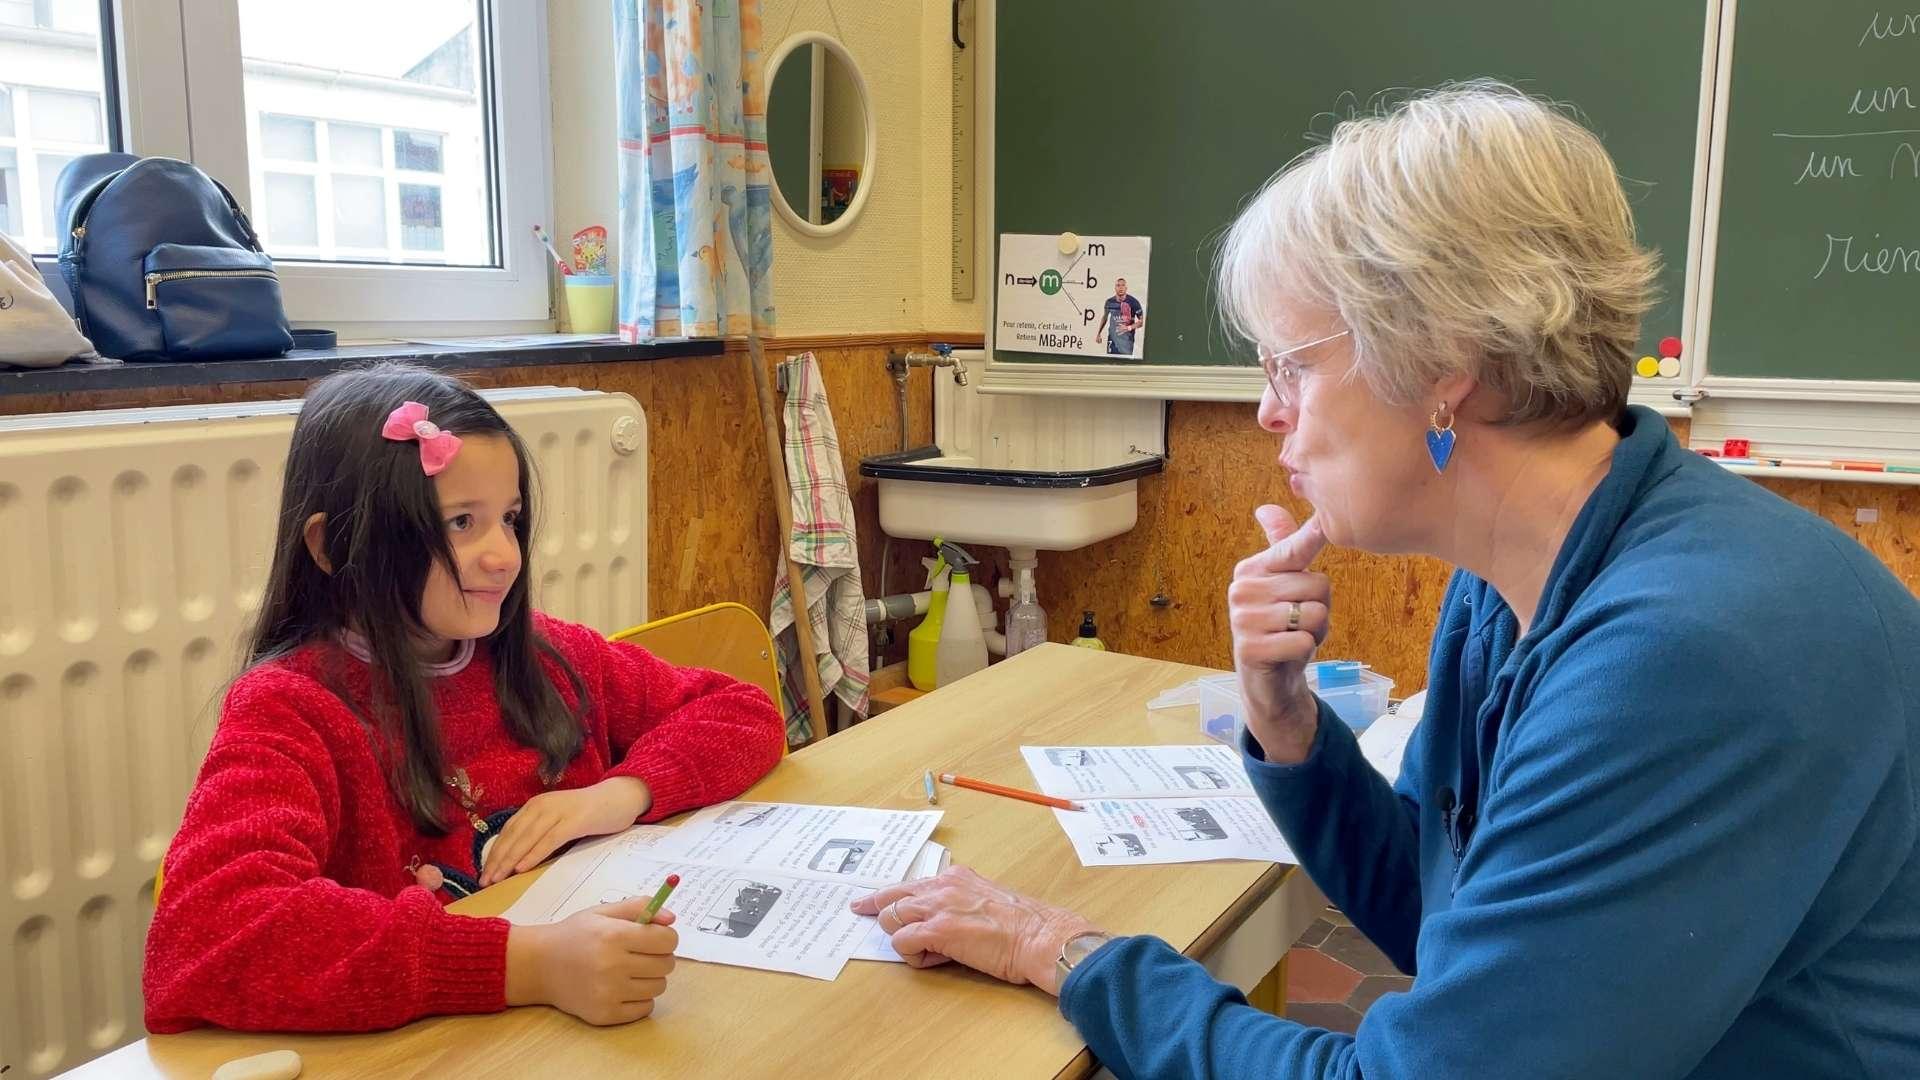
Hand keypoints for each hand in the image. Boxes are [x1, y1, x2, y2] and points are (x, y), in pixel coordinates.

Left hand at [480, 776, 649, 885]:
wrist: (618, 798)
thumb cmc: (587, 813)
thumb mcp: (556, 819)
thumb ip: (538, 832)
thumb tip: (516, 859)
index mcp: (534, 806)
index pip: (508, 831)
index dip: (494, 853)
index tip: (484, 873)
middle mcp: (542, 806)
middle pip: (513, 835)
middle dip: (497, 859)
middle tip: (485, 881)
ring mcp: (558, 811)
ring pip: (527, 838)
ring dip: (510, 859)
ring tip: (498, 878)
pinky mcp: (575, 820)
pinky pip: (549, 839)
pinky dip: (534, 853)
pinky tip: (522, 867)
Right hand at [505, 896, 677, 1024]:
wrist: (539, 966)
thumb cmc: (575, 935)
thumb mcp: (603, 911)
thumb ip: (639, 907)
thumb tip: (671, 919)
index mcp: (614, 936)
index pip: (667, 941)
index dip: (666, 937)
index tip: (655, 938)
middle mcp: (612, 966)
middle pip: (666, 965)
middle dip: (659, 957)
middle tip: (640, 954)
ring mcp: (608, 993)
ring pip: (658, 987)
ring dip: (650, 978)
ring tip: (629, 970)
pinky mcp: (605, 1014)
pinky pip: (645, 1008)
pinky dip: (640, 998)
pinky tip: (623, 988)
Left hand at [849, 866, 1101, 995]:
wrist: (1039, 937)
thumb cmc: (1022, 926)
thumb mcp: (985, 902)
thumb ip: (961, 904)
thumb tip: (945, 923)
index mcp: (955, 877)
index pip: (912, 884)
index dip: (890, 896)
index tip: (872, 900)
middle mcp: (942, 886)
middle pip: (892, 895)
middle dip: (874, 907)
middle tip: (859, 910)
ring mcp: (938, 906)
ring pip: (892, 918)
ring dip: (902, 938)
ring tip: (931, 952)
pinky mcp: (938, 930)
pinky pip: (903, 943)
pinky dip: (914, 956)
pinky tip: (937, 960)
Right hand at [1229, 505, 1331, 762]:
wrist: (1269, 680)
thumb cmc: (1283, 626)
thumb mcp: (1285, 585)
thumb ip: (1282, 547)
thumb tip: (1264, 507)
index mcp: (1251, 570)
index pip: (1293, 550)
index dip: (1313, 537)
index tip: (1324, 520)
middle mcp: (1242, 590)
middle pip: (1317, 584)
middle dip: (1320, 608)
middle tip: (1297, 623)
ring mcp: (1242, 620)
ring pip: (1314, 613)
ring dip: (1315, 632)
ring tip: (1293, 638)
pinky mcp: (1249, 649)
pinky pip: (1303, 640)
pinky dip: (1305, 651)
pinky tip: (1288, 655)